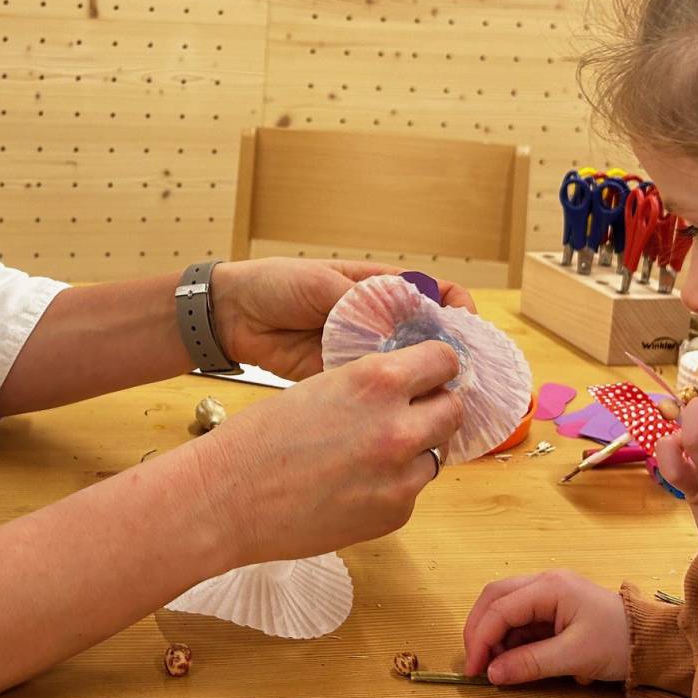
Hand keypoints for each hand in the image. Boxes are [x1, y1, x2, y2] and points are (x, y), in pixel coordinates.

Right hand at [192, 339, 463, 567]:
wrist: (228, 498)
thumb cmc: (261, 437)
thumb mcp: (322, 386)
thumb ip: (372, 388)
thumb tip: (408, 390)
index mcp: (377, 381)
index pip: (444, 361)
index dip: (436, 367)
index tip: (428, 374)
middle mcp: (399, 426)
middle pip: (452, 409)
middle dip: (433, 408)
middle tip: (406, 413)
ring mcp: (400, 476)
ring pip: (434, 454)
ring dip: (413, 450)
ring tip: (368, 454)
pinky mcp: (394, 514)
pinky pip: (410, 491)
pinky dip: (391, 486)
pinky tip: (352, 484)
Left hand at [210, 258, 475, 381]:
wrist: (232, 315)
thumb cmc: (275, 284)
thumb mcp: (321, 283)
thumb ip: (360, 304)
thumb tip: (396, 329)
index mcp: (380, 286)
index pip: (436, 294)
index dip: (457, 311)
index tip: (465, 331)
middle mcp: (380, 319)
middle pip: (427, 338)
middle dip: (448, 357)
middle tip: (459, 378)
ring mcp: (363, 350)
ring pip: (405, 369)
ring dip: (421, 384)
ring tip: (436, 402)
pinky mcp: (343, 377)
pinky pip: (374, 390)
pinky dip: (387, 402)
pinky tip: (397, 414)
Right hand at [462, 570, 628, 685]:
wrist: (652, 641)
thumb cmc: (619, 641)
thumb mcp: (574, 656)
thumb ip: (530, 663)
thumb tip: (493, 673)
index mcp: (549, 587)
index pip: (500, 608)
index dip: (481, 638)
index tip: (475, 669)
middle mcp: (544, 582)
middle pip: (494, 598)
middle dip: (479, 630)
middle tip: (475, 662)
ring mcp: (547, 593)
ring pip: (504, 607)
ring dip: (493, 635)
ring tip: (494, 665)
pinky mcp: (552, 608)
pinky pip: (520, 619)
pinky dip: (509, 638)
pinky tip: (510, 658)